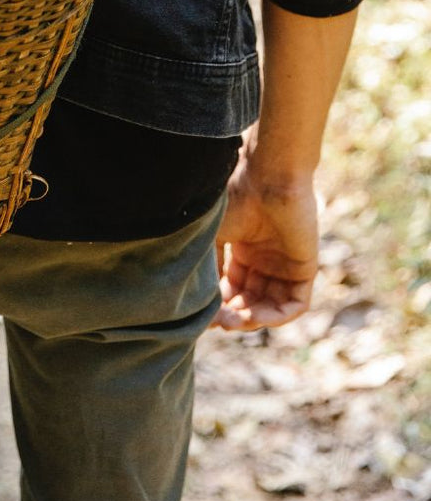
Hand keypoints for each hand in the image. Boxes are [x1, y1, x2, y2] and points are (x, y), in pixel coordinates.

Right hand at [212, 138, 319, 331]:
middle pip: (249, 300)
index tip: (202, 315)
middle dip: (232, 314)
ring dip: (251, 320)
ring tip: (233, 321)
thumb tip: (196, 298)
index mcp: (243, 249)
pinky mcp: (304, 269)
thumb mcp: (212, 235)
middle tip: (217, 321)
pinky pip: (294, 304)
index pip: (232, 287)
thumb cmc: (235, 200)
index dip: (218, 304)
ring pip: (269, 306)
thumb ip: (208, 266)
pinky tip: (253, 317)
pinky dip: (275, 317)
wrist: (267, 180)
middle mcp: (265, 260)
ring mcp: (285, 266)